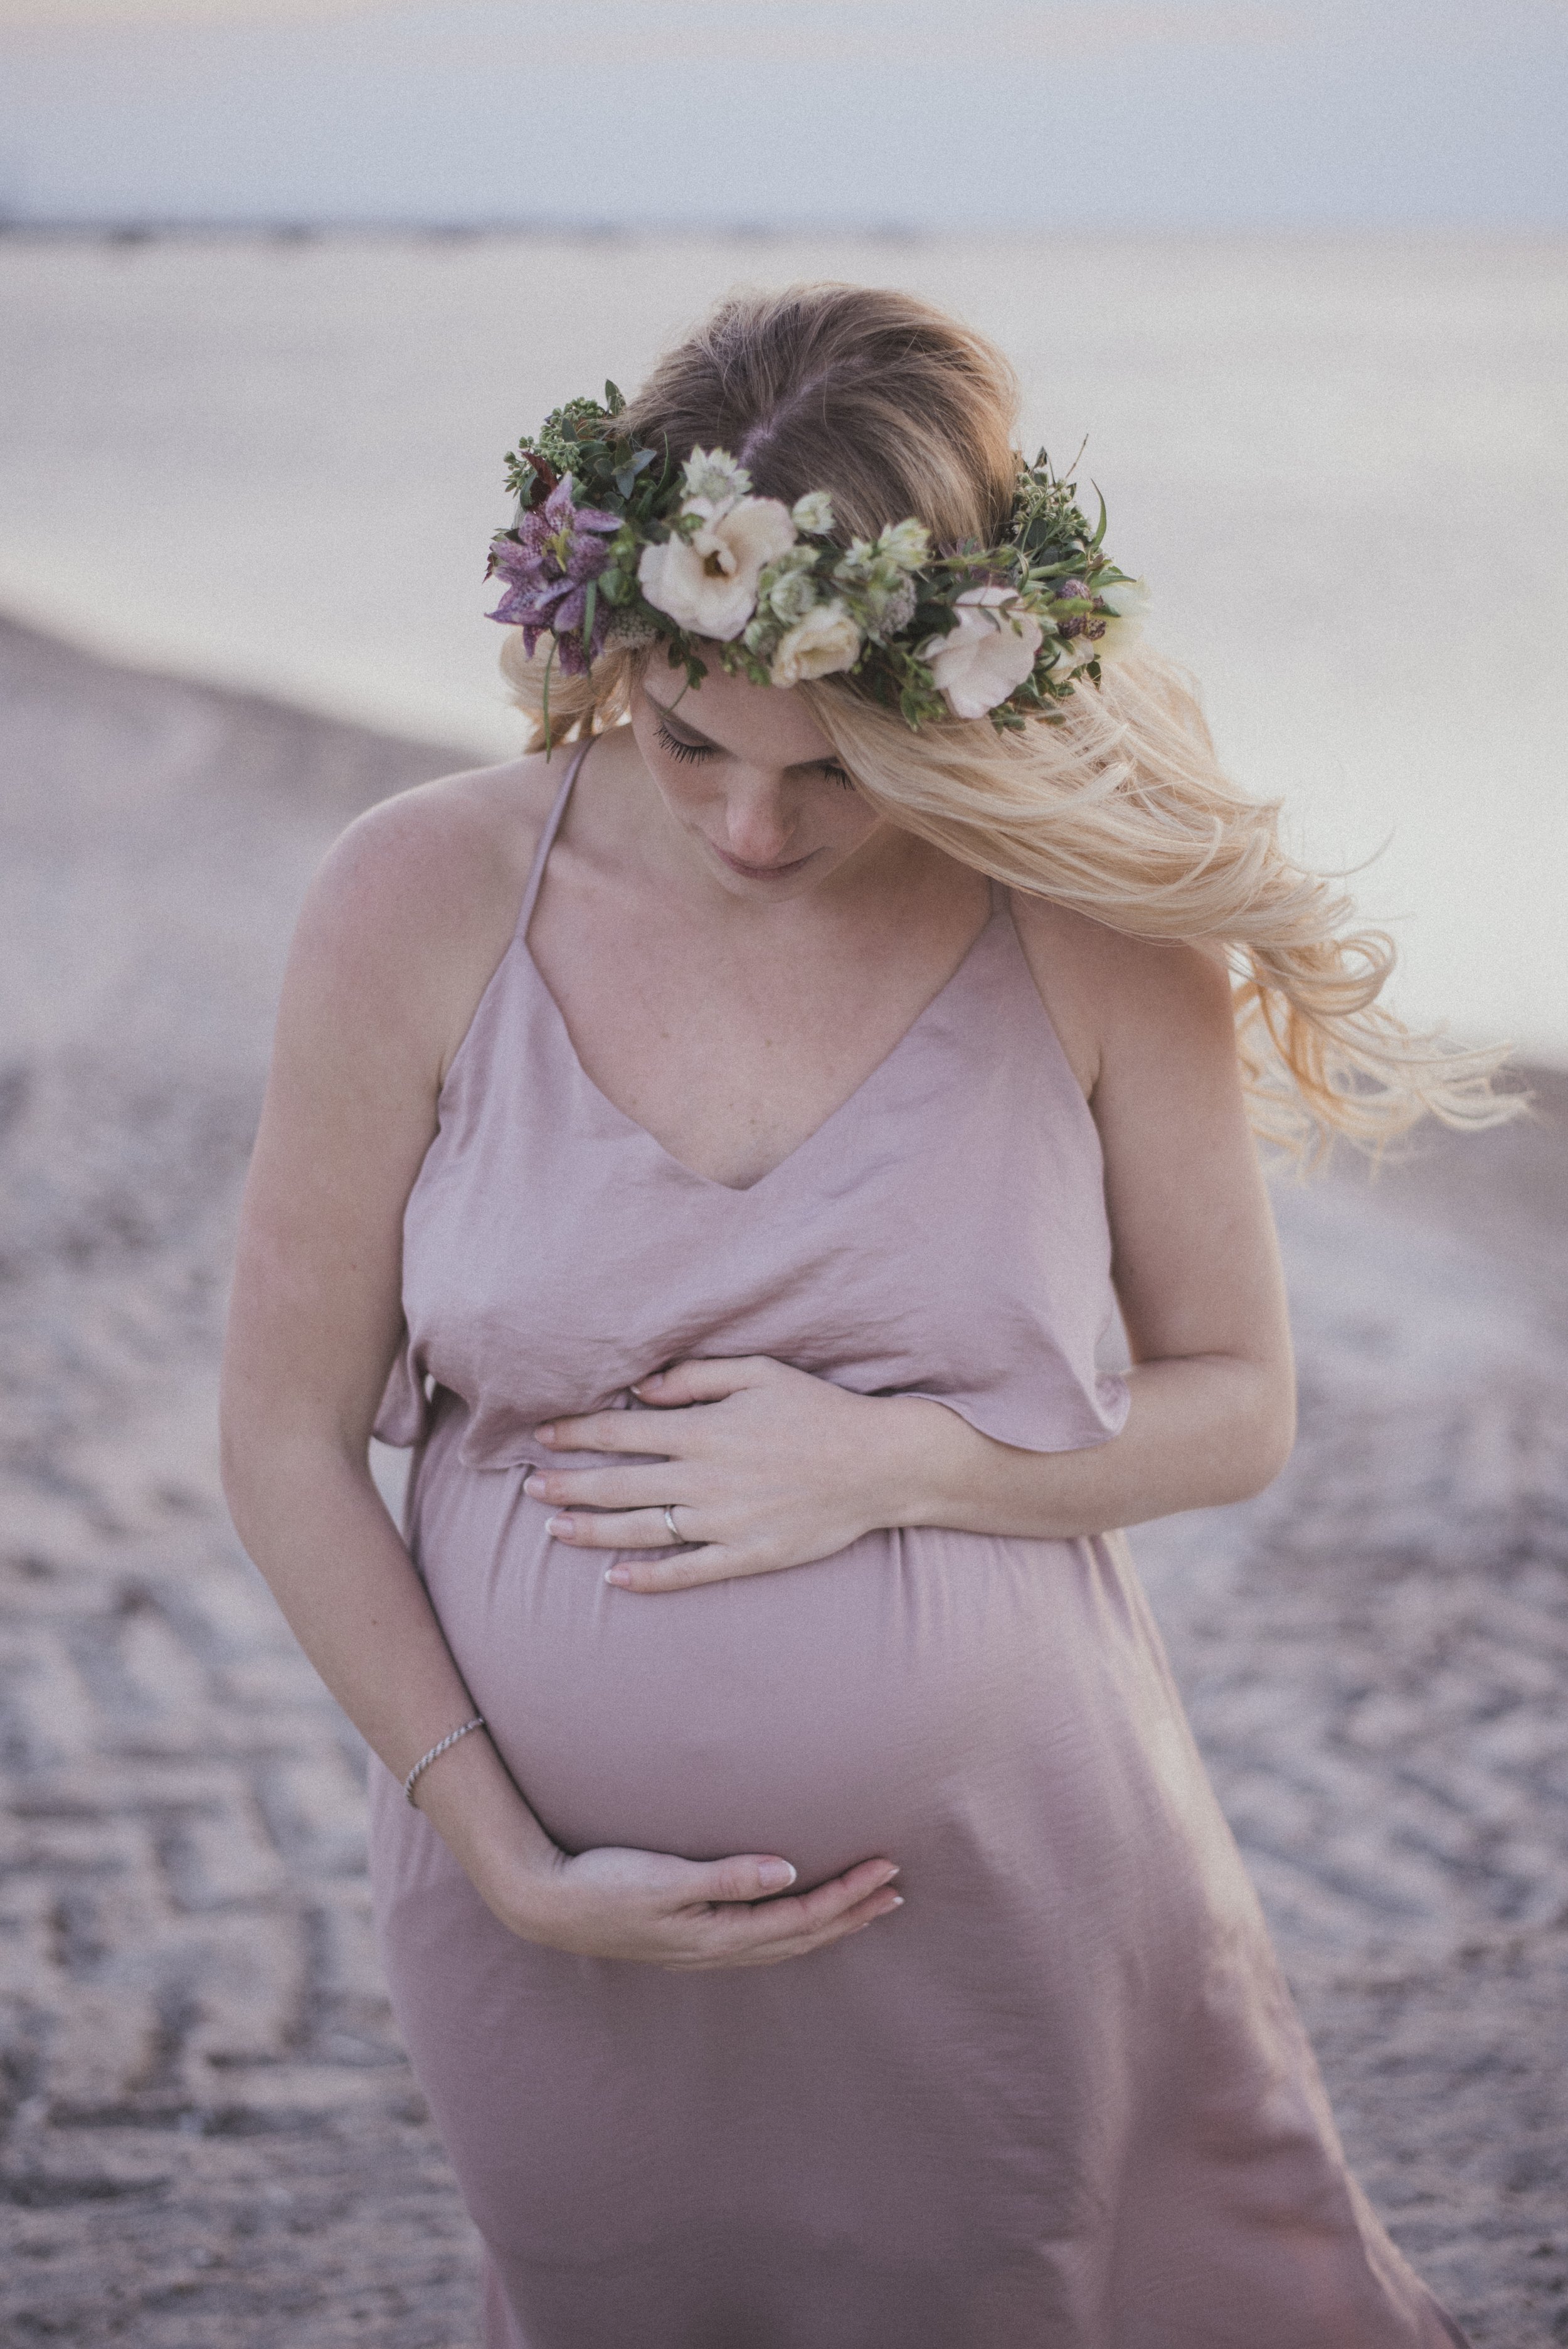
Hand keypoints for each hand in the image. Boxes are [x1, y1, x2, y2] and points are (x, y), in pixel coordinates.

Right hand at [503, 1842, 902, 1968]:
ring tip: (865, 1906)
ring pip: (785, 1943)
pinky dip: (795, 1929)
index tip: (887, 1869)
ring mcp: (704, 1948)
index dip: (848, 1895)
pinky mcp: (692, 1937)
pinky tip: (800, 1917)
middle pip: (803, 1937)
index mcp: (718, 1935)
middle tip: (897, 1889)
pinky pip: (762, 1940)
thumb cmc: (604, 1883)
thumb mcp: (664, 1878)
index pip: (802, 1918)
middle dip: (853, 1913)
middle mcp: (718, 1949)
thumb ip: (727, 1877)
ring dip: (830, 1923)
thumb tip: (790, 1873)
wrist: (547, 1903)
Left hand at [524, 1355, 925, 1591]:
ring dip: (591, 1531)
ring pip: (640, 1531)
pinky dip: (647, 1578)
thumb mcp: (760, 1373)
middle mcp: (705, 1479)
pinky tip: (615, 1578)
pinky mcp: (746, 1555)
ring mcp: (723, 1522)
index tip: (542, 1435)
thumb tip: (640, 1389)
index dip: (576, 1433)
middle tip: (528, 1488)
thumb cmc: (820, 1410)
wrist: (879, 1464)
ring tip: (553, 1529)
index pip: (621, 1431)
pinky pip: (685, 1572)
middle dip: (567, 1485)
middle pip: (618, 1484)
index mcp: (704, 1430)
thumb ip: (695, 1377)